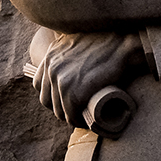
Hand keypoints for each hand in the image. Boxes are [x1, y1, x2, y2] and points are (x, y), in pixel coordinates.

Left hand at [30, 29, 145, 127]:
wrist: (122, 44)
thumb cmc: (106, 42)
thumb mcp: (77, 41)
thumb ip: (67, 50)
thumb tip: (70, 63)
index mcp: (51, 55)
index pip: (39, 83)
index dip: (51, 95)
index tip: (64, 100)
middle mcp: (52, 67)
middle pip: (46, 99)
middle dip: (60, 108)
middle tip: (76, 111)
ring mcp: (61, 80)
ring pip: (58, 109)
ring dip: (70, 117)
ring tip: (82, 117)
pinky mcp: (74, 92)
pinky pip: (71, 114)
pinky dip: (78, 120)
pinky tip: (86, 120)